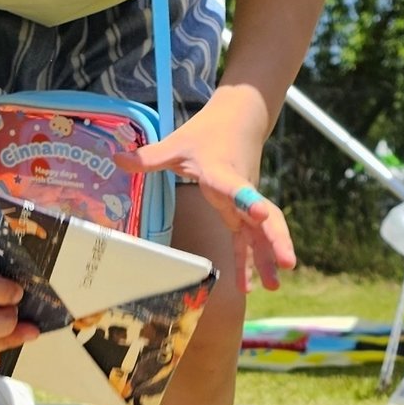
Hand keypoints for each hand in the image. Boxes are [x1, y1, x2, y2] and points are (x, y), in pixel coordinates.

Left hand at [116, 89, 295, 292]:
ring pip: (262, 231)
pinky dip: (251, 260)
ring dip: (268, 257)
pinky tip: (250, 286)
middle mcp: (241, 190)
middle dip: (275, 240)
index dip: (248, 201)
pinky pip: (249, 238)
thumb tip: (116, 158)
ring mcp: (245, 201)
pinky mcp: (243, 210)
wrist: (240, 118)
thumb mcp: (177, 143)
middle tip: (287, 263)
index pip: (237, 189)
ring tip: (274, 286)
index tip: (259, 214)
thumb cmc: (207, 132)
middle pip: (263, 216)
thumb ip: (150, 156)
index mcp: (223, 174)